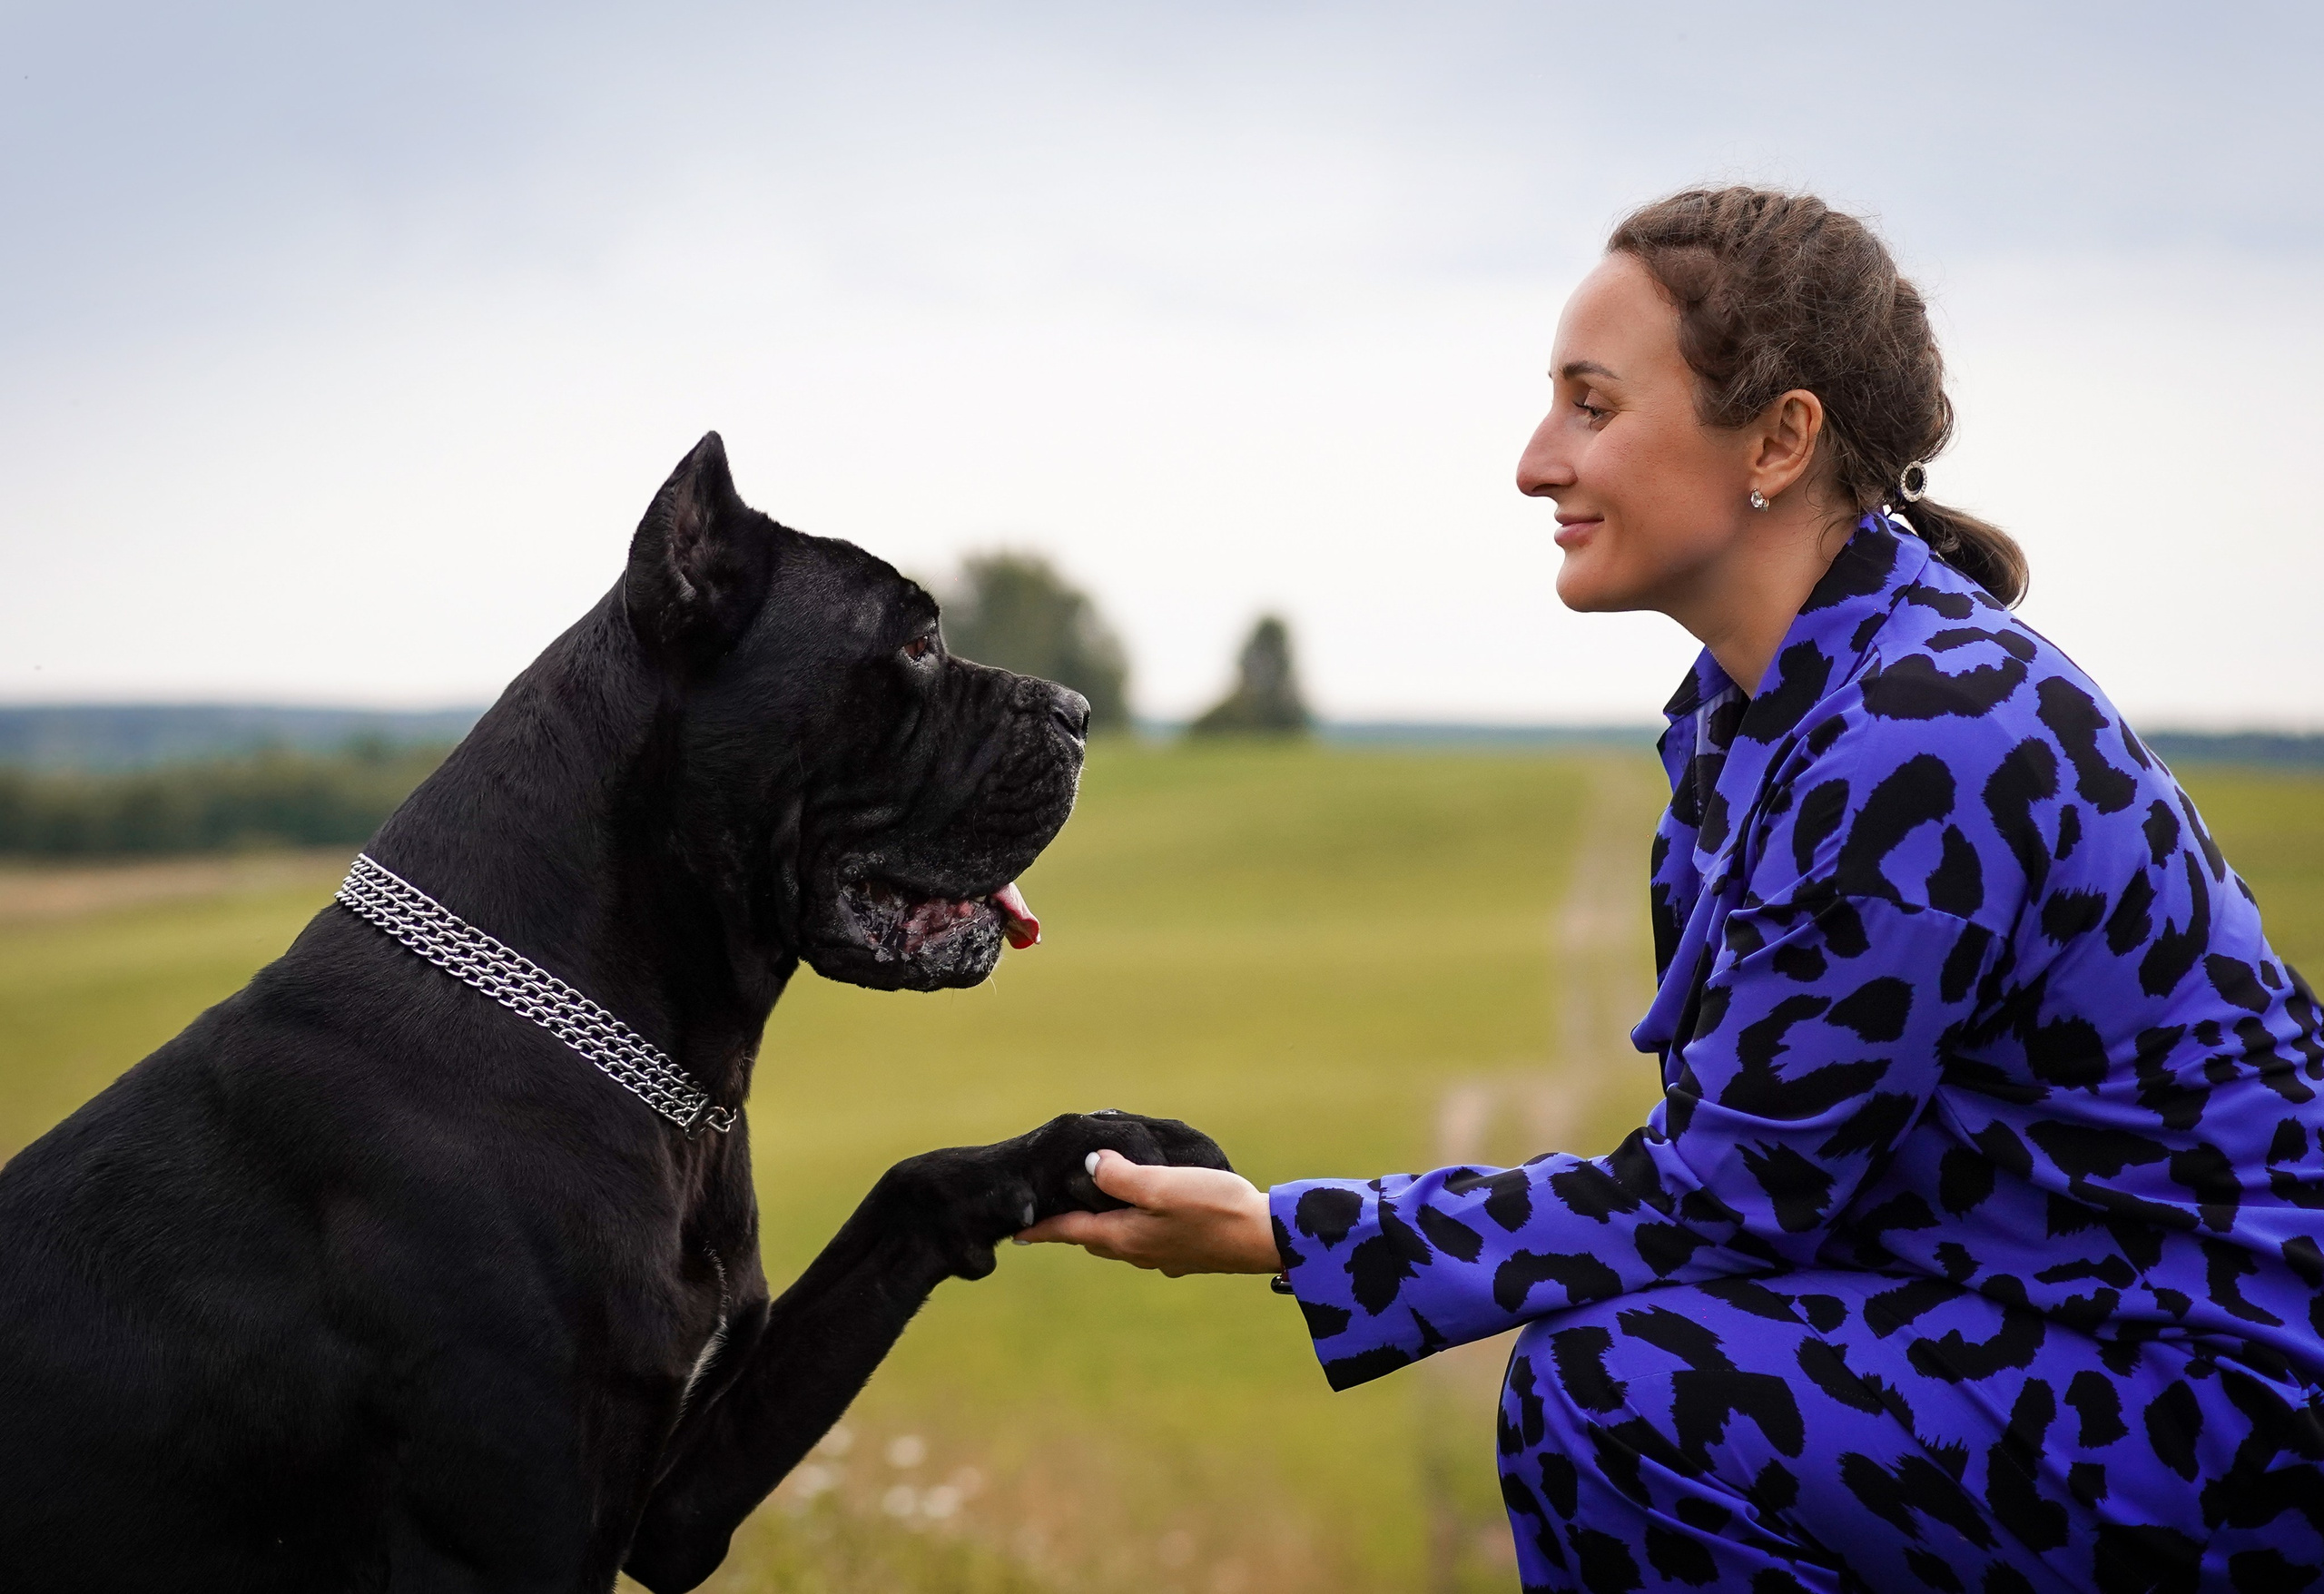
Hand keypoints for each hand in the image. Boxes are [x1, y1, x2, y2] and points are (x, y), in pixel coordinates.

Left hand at [1014, 1150, 1281, 1276]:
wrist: (1265, 1239)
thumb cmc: (1212, 1208)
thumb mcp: (1160, 1185)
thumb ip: (1120, 1175)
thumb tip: (1090, 1165)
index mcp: (1125, 1237)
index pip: (1071, 1231)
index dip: (1043, 1229)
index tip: (1017, 1232)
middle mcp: (1139, 1252)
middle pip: (1093, 1237)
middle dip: (1071, 1224)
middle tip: (1054, 1209)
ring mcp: (1164, 1255)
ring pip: (1121, 1239)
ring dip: (1104, 1224)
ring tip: (1095, 1205)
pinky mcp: (1187, 1252)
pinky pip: (1147, 1238)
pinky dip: (1135, 1223)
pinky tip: (1147, 1211)